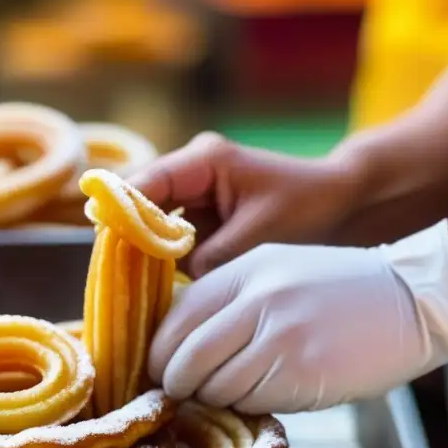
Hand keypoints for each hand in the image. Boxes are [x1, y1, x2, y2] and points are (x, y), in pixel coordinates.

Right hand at [131, 132, 361, 276]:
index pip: (147, 183)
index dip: (121, 214)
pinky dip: (167, 264)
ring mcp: (193, 197)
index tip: (105, 247)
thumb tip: (175, 283)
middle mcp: (190, 173)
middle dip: (130, 239)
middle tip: (115, 276)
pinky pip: (172, 243)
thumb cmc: (308, 208)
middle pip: (141, 205)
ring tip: (136, 287)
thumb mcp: (260, 236)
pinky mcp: (201, 221)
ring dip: (147, 255)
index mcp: (204, 160)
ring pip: (152, 227)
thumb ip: (214, 258)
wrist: (341, 203)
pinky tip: (160, 288)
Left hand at [148, 221, 447, 413]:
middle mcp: (256, 300)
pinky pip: (251, 402)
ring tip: (239, 388)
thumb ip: (227, 302)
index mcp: (244, 271)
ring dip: (217, 398)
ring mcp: (279, 337)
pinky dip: (250, 405)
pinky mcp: (302, 372)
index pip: (174, 321)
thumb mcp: (277, 273)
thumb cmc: (339, 291)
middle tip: (185, 393)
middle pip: (184, 359)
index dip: (159, 354)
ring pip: (214, 387)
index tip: (160, 370)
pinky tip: (271, 391)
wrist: (412, 299)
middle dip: (177, 384)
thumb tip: (175, 346)